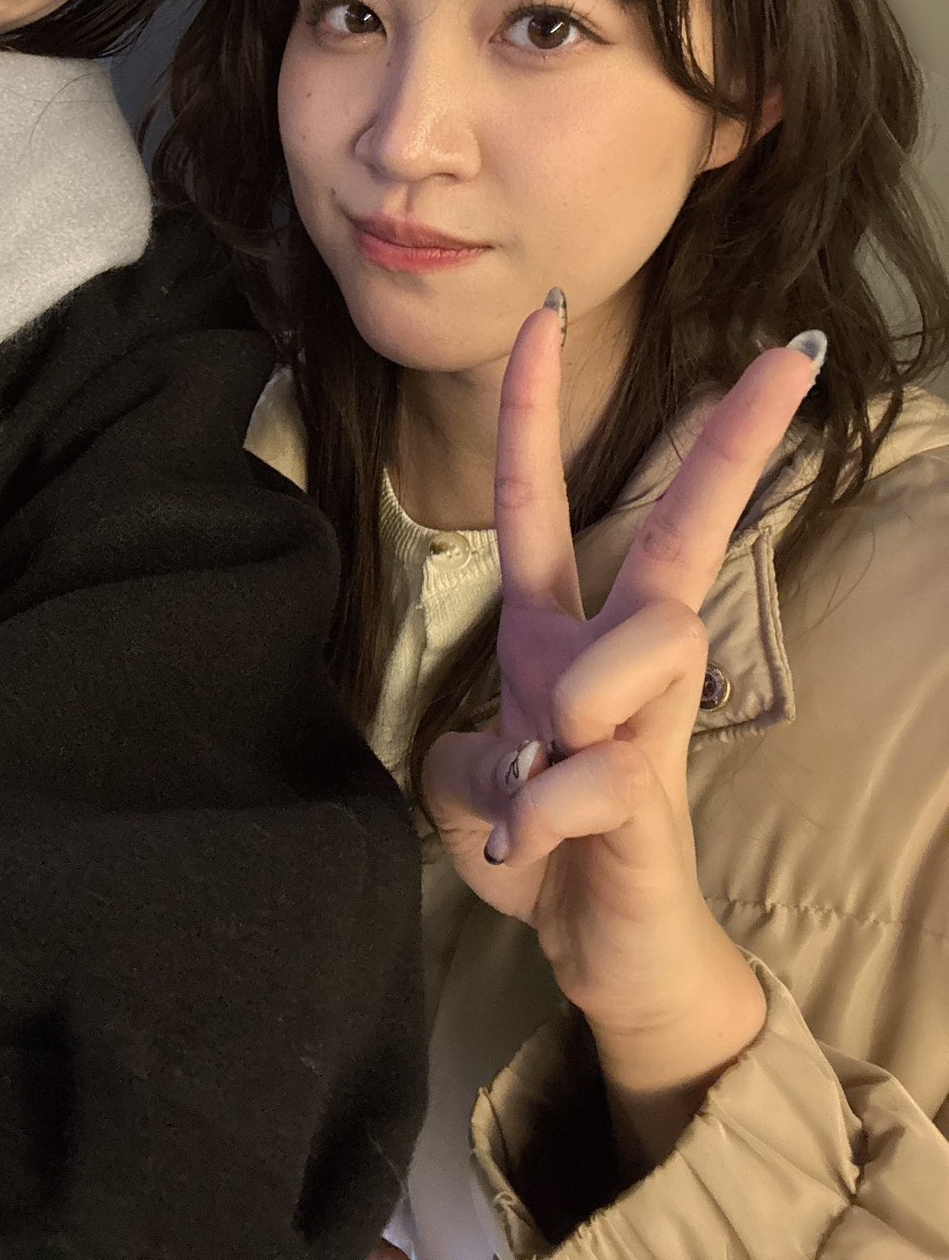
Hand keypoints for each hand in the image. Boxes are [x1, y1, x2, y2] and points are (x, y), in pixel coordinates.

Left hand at [421, 302, 822, 1160]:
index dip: (536, 407)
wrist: (604, 952)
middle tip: (791, 357)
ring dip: (573, 711)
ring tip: (537, 792)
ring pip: (639, 646)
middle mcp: (616, 663)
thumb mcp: (474, 782)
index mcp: (557, 636)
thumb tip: (521, 759)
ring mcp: (646, 726)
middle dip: (731, 444)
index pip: (541, 500)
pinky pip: (591, 776)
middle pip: (677, 535)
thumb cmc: (549, 845)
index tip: (549, 311)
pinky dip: (543, 816)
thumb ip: (473, 750)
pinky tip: (534, 851)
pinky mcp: (656, 800)